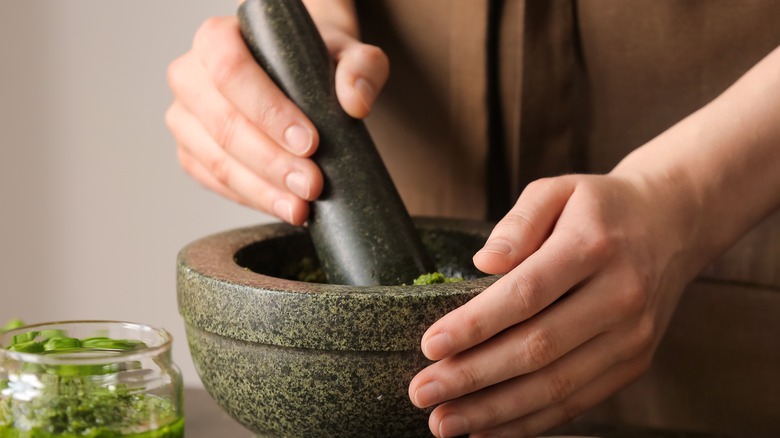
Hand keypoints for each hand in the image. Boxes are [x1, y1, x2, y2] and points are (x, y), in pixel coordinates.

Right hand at [165, 8, 388, 223]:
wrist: (298, 78)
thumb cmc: (314, 62)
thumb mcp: (346, 53)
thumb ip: (361, 67)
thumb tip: (355, 103)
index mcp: (216, 38)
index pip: (231, 71)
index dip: (268, 111)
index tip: (309, 142)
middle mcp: (190, 76)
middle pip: (223, 124)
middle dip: (271, 161)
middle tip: (313, 184)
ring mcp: (185, 119)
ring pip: (217, 161)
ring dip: (262, 190)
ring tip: (302, 206)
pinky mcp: (191, 154)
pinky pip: (216, 184)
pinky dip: (253, 200)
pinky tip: (285, 207)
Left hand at [408, 173, 698, 436]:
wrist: (674, 224)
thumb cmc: (601, 208)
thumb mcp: (558, 189)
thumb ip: (518, 222)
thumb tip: (485, 264)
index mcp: (593, 247)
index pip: (526, 294)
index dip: (475, 324)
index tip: (430, 345)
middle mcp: (619, 296)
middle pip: (537, 349)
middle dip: (473, 377)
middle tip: (423, 393)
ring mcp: (632, 336)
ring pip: (556, 386)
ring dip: (496, 411)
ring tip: (446, 421)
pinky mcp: (634, 362)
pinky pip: (578, 401)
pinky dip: (531, 421)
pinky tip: (490, 429)